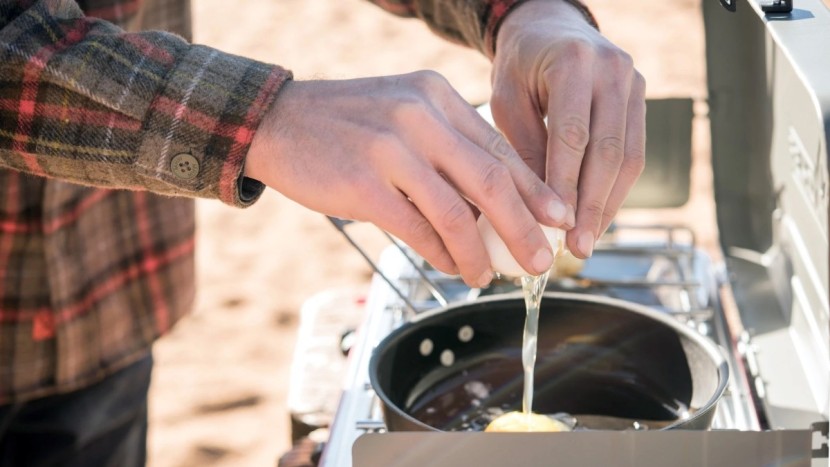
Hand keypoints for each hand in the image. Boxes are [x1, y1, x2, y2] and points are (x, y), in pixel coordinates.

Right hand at [246, 72, 571, 286]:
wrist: (277, 120)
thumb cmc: (346, 125)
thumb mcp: (402, 117)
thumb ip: (446, 151)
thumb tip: (491, 207)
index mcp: (436, 96)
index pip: (499, 148)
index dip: (534, 189)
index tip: (557, 218)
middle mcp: (419, 116)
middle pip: (491, 180)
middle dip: (523, 226)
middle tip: (540, 260)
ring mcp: (390, 148)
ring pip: (457, 212)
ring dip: (479, 252)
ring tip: (488, 275)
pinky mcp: (363, 183)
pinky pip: (417, 228)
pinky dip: (440, 253)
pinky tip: (451, 266)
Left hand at [491, 0, 645, 257]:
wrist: (549, 29)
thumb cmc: (521, 65)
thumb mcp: (508, 99)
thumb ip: (524, 147)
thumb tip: (537, 208)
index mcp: (574, 63)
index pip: (573, 135)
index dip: (567, 185)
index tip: (557, 226)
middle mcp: (613, 70)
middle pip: (609, 150)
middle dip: (593, 205)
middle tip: (577, 246)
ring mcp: (633, 83)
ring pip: (629, 157)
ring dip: (609, 205)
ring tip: (588, 241)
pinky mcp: (640, 99)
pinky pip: (634, 152)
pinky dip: (616, 189)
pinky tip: (598, 217)